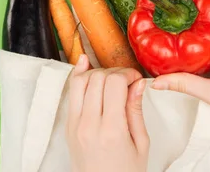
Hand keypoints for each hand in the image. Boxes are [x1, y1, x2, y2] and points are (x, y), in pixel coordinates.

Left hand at [67, 55, 148, 171]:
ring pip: (79, 81)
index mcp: (111, 130)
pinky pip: (70, 94)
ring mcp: (74, 125)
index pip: (114, 83)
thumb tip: (138, 84)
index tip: (136, 79)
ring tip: (111, 80)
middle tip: (127, 81)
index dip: (128, 74)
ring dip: (97, 73)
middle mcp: (88, 125)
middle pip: (97, 78)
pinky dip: (78, 77)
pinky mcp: (68, 126)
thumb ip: (136, 110)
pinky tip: (85, 65)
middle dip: (115, 72)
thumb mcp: (141, 144)